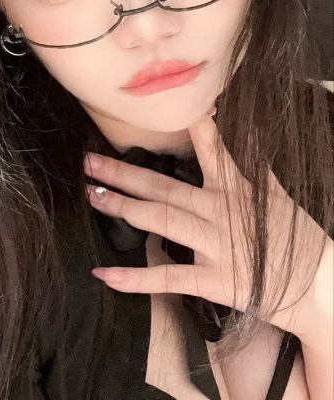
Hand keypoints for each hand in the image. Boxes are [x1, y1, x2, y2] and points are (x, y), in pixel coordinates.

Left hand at [84, 112, 329, 336]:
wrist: (319, 289)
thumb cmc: (299, 243)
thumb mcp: (279, 197)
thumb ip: (255, 168)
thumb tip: (244, 136)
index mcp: (237, 191)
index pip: (212, 150)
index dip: (190, 129)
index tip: (160, 109)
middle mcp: (221, 213)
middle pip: (165, 188)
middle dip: (124, 174)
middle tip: (90, 163)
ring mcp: (216, 246)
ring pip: (160, 221)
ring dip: (122, 208)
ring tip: (93, 197)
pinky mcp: (214, 280)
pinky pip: (167, 277)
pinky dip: (133, 278)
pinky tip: (104, 274)